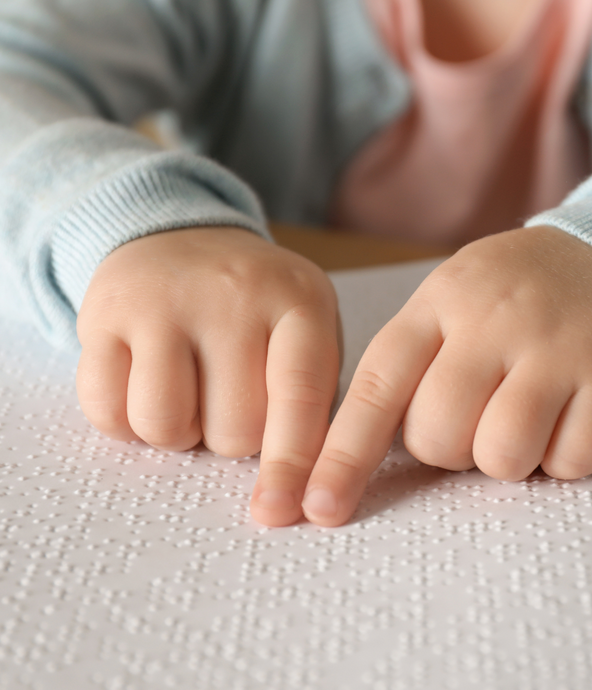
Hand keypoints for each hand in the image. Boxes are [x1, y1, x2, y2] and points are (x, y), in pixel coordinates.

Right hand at [76, 227, 339, 525]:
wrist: (179, 239)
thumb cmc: (253, 306)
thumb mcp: (304, 329)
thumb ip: (311, 398)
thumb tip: (300, 490)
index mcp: (299, 301)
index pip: (300, 395)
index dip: (293, 463)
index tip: (282, 513)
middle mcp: (233, 294)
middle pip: (234, 430)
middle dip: (231, 435)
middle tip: (226, 395)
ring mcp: (164, 300)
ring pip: (165, 426)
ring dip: (177, 433)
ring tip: (188, 392)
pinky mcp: (104, 315)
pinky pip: (106, 411)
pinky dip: (125, 422)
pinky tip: (143, 385)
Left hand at [301, 226, 591, 526]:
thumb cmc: (508, 298)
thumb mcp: (445, 304)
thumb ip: (404, 368)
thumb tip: (355, 454)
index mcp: (436, 305)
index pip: (376, 387)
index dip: (344, 455)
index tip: (319, 507)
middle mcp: (490, 321)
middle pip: (437, 435)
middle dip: (446, 448)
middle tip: (474, 416)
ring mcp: (555, 346)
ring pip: (501, 455)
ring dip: (504, 457)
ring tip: (518, 418)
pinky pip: (571, 461)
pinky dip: (561, 458)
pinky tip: (566, 416)